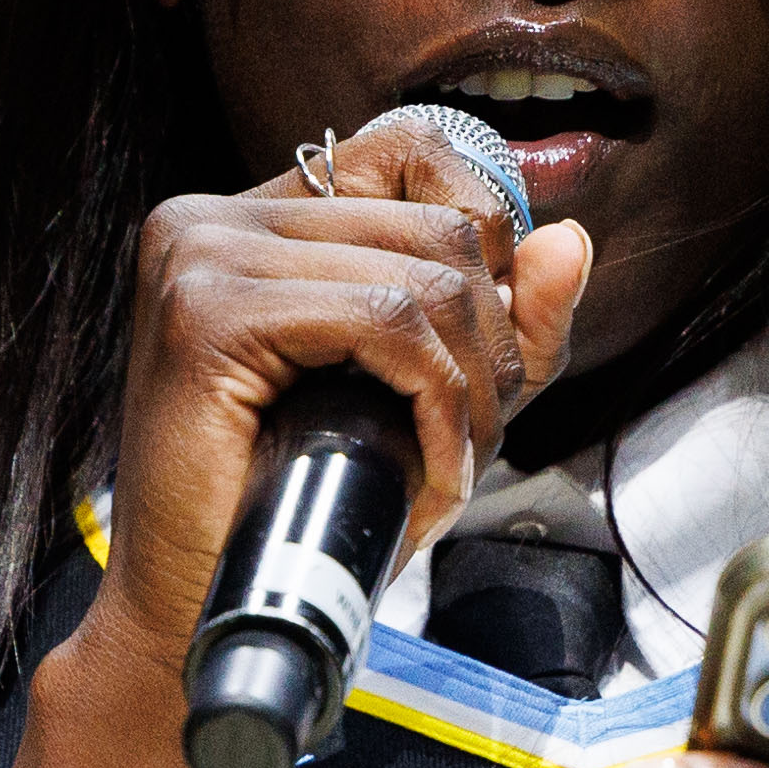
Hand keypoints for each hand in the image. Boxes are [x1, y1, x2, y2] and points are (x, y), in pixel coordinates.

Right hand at [74, 132, 596, 685]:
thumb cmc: (302, 514)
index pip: (412, 153)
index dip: (486, 238)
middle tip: (469, 441)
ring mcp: (202, 255)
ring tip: (445, 468)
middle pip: (437, 226)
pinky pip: (385, 324)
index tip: (488, 345)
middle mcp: (213, 216)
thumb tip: (569, 240)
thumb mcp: (427, 402)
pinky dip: (435, 406)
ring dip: (469, 391)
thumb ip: (504, 321)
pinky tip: (426, 475)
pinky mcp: (207, 314)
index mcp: (252, 219)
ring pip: (422, 279)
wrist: (199, 614)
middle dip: (492, 346)